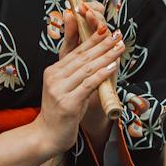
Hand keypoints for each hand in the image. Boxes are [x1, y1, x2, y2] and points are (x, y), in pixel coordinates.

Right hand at [37, 5, 122, 153]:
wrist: (46, 136)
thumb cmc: (60, 113)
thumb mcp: (66, 89)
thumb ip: (77, 74)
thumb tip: (96, 58)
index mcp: (52, 71)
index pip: (75, 51)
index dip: (91, 39)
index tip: (105, 29)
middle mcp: (54, 77)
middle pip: (82, 57)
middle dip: (102, 44)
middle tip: (117, 34)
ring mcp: (59, 90)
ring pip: (87, 68)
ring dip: (106, 56)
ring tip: (119, 48)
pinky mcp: (68, 103)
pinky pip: (88, 85)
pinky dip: (101, 74)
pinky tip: (112, 67)